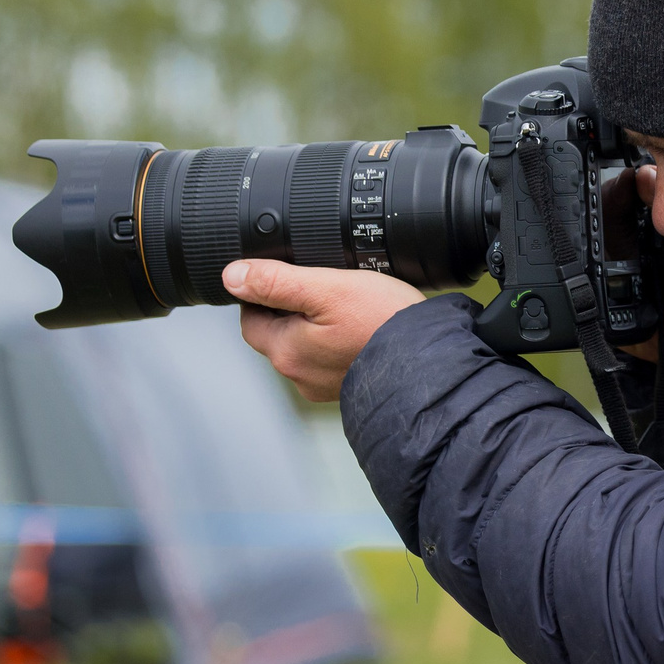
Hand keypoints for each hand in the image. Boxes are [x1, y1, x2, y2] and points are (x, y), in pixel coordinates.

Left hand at [226, 259, 425, 403]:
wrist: (430, 361)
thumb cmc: (383, 324)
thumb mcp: (328, 287)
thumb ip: (276, 281)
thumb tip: (232, 275)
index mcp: (285, 350)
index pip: (250, 317)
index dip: (263, 293)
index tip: (289, 278)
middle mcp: (298, 375)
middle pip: (277, 334)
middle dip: (291, 311)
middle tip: (324, 290)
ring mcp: (323, 386)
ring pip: (304, 348)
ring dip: (315, 329)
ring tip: (346, 310)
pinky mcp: (346, 388)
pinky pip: (330, 361)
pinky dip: (338, 344)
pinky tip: (360, 331)